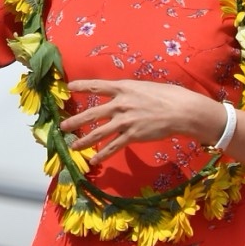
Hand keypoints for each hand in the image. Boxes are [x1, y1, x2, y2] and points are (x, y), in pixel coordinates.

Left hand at [62, 79, 219, 165]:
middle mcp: (121, 104)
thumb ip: (131, 92)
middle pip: (92, 113)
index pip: (98, 86)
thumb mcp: (146, 87)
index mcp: (124, 88)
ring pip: (99, 133)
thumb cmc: (169, 96)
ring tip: (73, 146)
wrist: (181, 111)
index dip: (82, 85)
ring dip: (84, 140)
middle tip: (63, 126)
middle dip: (76, 120)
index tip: (69, 86)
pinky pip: (113, 147)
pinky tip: (94, 160)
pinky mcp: (132, 136)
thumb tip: (124, 94)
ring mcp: (125, 121)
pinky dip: (102, 155)